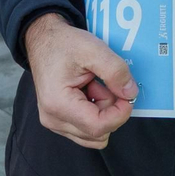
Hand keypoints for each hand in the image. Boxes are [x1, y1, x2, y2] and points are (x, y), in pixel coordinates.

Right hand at [23, 12, 137, 149]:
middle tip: (103, 83)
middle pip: (97, 132)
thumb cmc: (63, 44)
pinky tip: (89, 92)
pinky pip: (86, 128)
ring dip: (103, 111)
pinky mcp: (59, 121)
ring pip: (94, 134)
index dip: (120, 114)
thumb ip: (115, 71)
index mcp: (58, 104)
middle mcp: (53, 119)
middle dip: (110, 110)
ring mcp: (54, 122)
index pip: (98, 127)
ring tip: (94, 86)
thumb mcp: (93, 49)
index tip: (127, 94)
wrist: (43, 41)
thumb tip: (130, 94)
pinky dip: (95, 112)